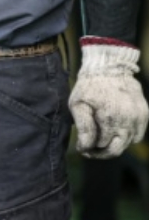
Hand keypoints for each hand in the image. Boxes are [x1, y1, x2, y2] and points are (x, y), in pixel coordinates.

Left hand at [70, 39, 148, 157]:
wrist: (109, 67)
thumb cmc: (90, 86)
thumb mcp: (78, 104)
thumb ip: (84, 128)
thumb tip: (85, 147)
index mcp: (110, 120)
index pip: (102, 146)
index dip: (90, 149)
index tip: (82, 148)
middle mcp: (128, 122)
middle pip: (117, 149)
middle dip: (102, 152)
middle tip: (91, 150)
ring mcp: (139, 119)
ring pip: (128, 143)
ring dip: (115, 143)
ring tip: (101, 136)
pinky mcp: (145, 115)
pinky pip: (138, 135)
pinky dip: (127, 136)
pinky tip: (115, 129)